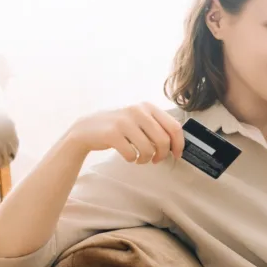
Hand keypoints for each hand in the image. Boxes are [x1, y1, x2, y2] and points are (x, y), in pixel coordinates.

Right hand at [65, 102, 185, 164]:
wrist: (87, 128)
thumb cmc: (119, 127)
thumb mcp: (139, 119)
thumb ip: (157, 127)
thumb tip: (178, 144)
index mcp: (148, 106)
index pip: (174, 127)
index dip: (179, 144)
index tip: (177, 155)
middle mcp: (137, 110)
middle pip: (163, 140)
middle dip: (163, 155)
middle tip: (157, 160)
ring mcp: (124, 121)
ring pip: (148, 149)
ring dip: (146, 159)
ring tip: (141, 159)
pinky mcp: (112, 133)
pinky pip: (132, 154)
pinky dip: (132, 159)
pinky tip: (129, 156)